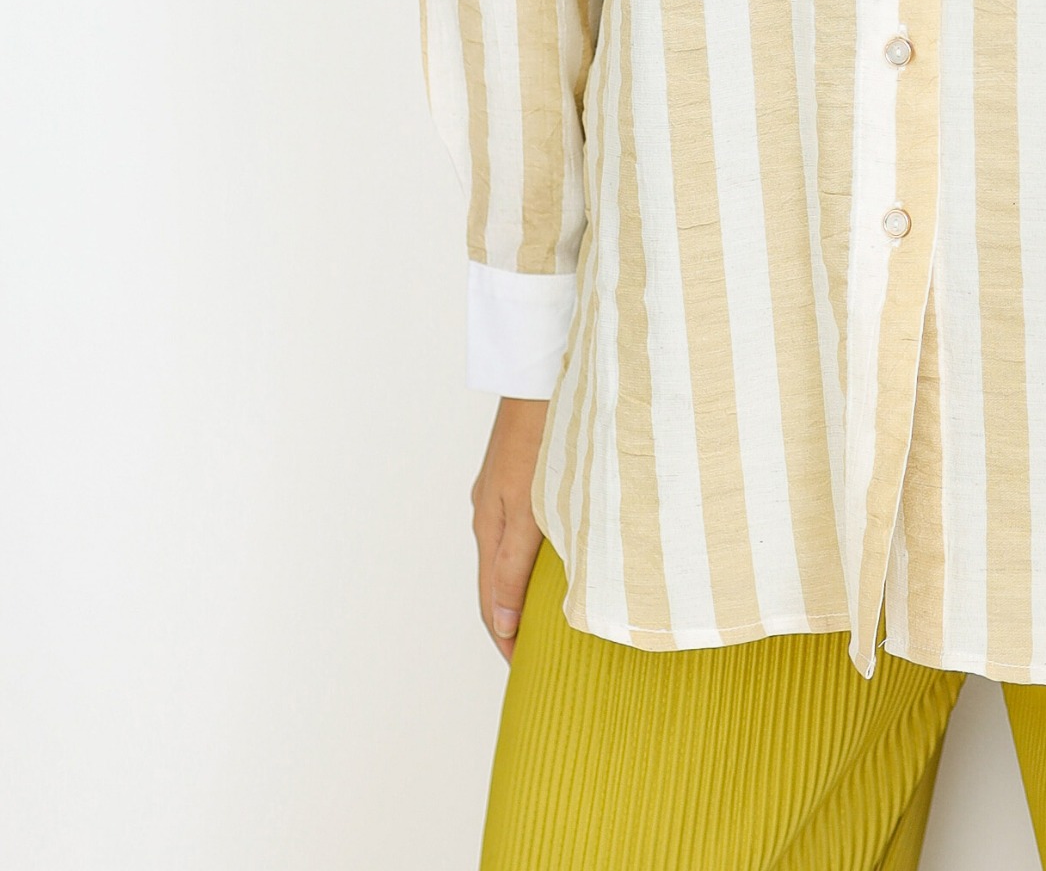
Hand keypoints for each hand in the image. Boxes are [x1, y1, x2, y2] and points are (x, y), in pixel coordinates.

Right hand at [471, 396, 548, 662]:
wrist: (543, 371)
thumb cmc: (544, 433)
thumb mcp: (531, 507)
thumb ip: (516, 566)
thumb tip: (502, 624)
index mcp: (491, 527)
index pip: (492, 602)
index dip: (507, 640)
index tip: (525, 673)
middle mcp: (490, 513)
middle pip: (498, 584)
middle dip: (513, 622)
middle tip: (540, 655)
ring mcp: (502, 494)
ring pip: (509, 557)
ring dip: (523, 592)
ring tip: (550, 618)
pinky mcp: (519, 476)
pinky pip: (520, 532)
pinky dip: (532, 559)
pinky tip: (556, 561)